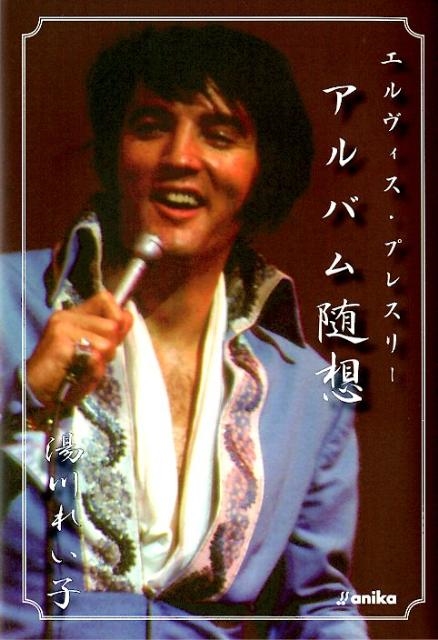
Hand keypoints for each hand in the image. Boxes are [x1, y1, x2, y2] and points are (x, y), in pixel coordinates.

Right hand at [26, 290, 132, 406]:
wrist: (37, 392)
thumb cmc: (68, 372)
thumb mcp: (94, 349)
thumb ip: (111, 332)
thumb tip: (128, 317)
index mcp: (74, 314)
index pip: (106, 299)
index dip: (118, 318)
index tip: (113, 338)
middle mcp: (67, 316)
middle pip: (113, 325)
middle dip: (111, 347)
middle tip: (93, 359)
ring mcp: (62, 328)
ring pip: (107, 343)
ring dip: (102, 361)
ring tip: (84, 367)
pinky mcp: (60, 343)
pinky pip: (94, 356)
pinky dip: (93, 371)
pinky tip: (79, 374)